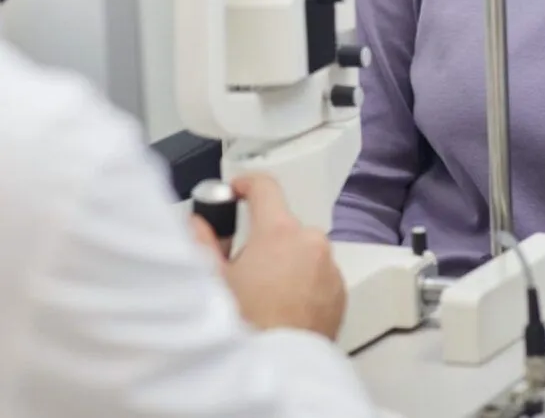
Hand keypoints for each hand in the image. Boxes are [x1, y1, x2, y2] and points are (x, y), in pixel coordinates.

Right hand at [192, 173, 346, 340]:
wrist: (278, 368)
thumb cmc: (249, 327)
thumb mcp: (213, 280)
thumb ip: (201, 240)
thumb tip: (197, 223)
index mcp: (280, 232)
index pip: (265, 187)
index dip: (245, 184)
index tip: (237, 190)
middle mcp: (311, 243)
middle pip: (282, 226)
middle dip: (262, 239)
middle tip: (242, 266)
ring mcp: (330, 268)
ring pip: (301, 252)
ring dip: (284, 263)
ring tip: (263, 294)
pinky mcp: (339, 292)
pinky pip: (318, 275)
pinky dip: (302, 283)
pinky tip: (282, 306)